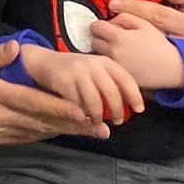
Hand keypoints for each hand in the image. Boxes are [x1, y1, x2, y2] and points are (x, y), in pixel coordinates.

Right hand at [0, 40, 104, 148]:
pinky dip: (41, 135)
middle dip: (73, 125)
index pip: (34, 102)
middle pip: (41, 122)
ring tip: (89, 133)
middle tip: (102, 128)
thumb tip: (17, 49)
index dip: (62, 108)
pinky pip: (21, 139)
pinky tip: (55, 133)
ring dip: (62, 133)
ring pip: (34, 133)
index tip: (87, 111)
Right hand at [17, 45, 143, 122]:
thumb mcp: (95, 71)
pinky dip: (81, 113)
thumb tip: (131, 107)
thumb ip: (110, 84)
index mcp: (105, 62)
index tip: (139, 109)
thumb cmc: (75, 71)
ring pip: (94, 100)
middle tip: (118, 121)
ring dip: (98, 115)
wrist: (45, 62)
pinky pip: (76, 103)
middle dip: (117, 110)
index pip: (125, 79)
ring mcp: (77, 72)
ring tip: (98, 122)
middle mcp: (92, 65)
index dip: (134, 96)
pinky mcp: (63, 81)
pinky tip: (83, 116)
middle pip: (111, 92)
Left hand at [89, 13, 183, 90]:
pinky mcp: (118, 77)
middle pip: (93, 41)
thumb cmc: (160, 45)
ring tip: (119, 51)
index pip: (95, 27)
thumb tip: (109, 20)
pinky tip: (122, 61)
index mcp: (119, 37)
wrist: (174, 68)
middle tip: (113, 40)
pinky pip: (106, 67)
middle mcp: (113, 53)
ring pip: (97, 55)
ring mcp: (114, 66)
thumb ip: (124, 17)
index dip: (99, 25)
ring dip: (103, 52)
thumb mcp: (145, 24)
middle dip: (101, 39)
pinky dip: (109, 64)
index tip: (104, 28)